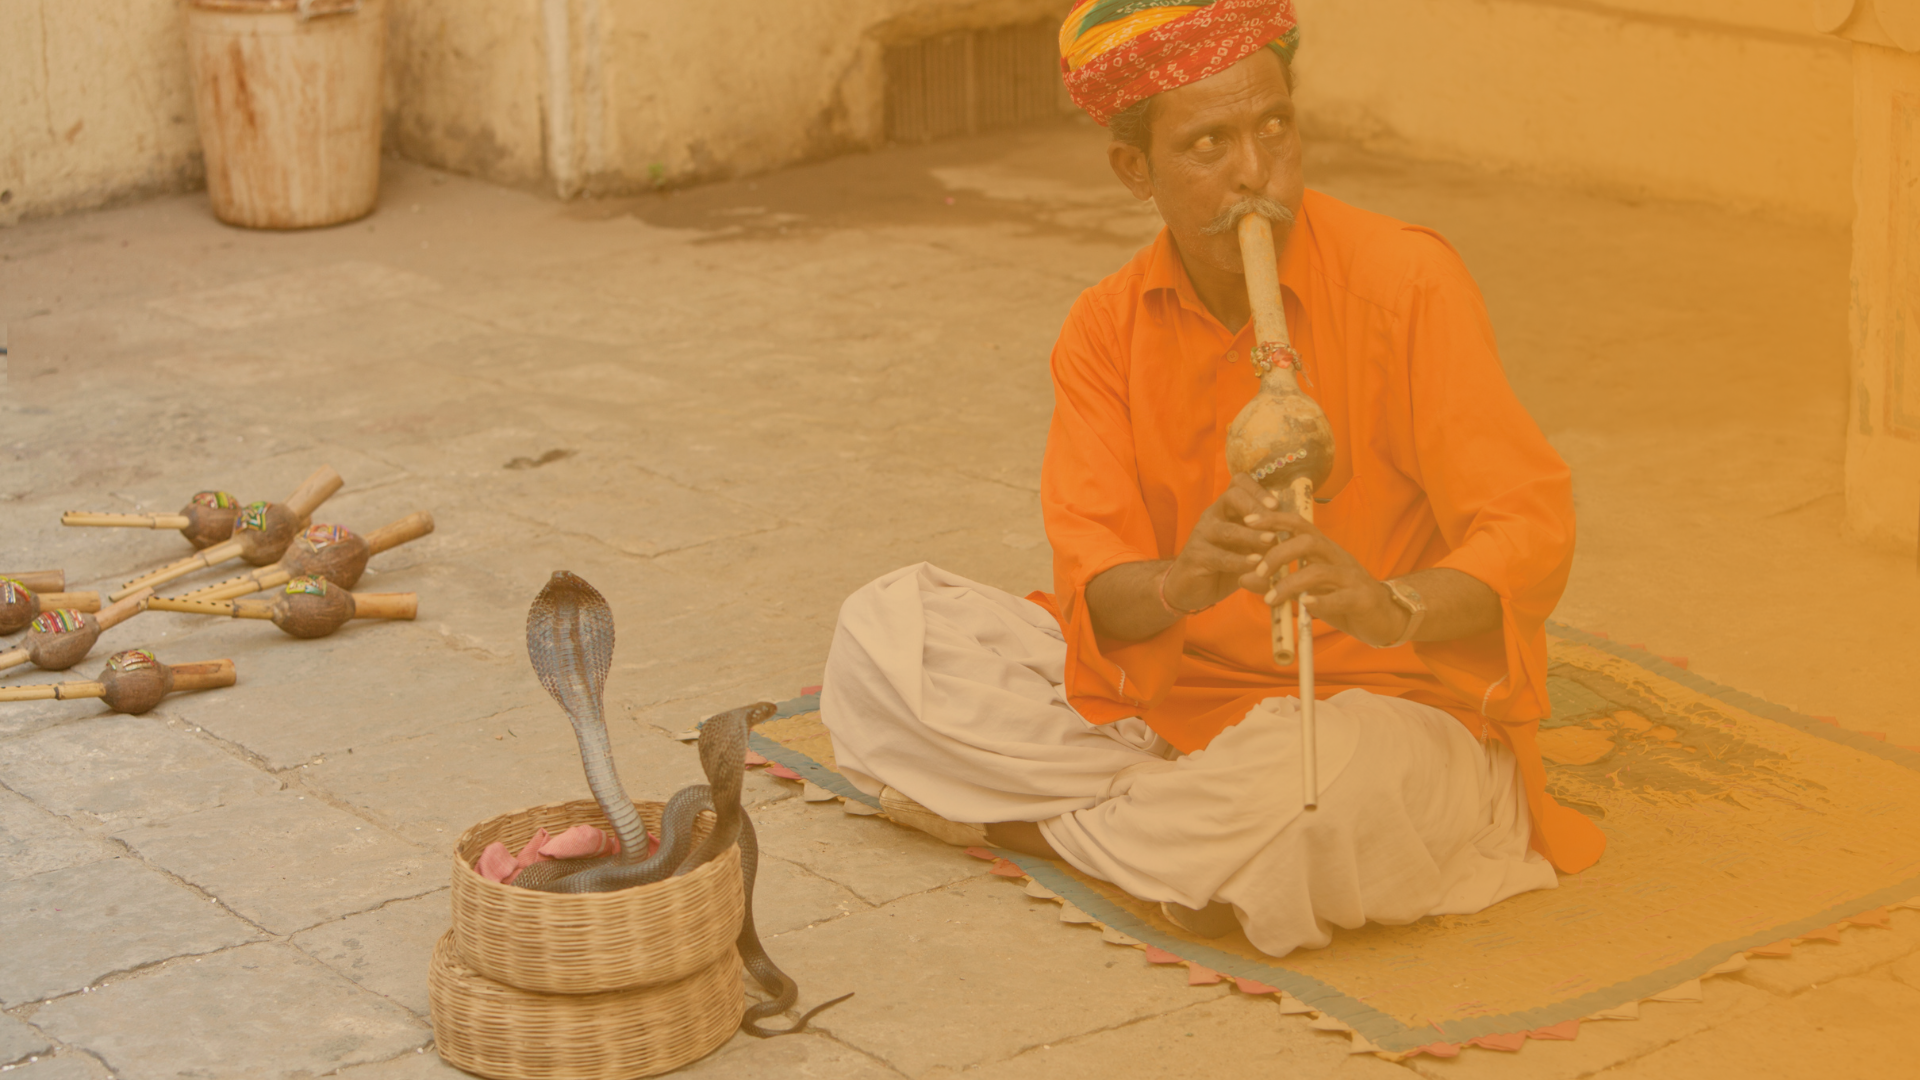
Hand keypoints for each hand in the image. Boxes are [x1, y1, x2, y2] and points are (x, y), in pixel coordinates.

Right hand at [1160, 475, 1288, 611]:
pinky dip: (1240, 560)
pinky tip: (1255, 564)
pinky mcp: (1196, 556)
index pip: (1239, 483)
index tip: (1276, 504)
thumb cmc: (1224, 565)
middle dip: (1256, 506)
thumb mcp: (1247, 548)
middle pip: (1232, 496)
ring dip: (1252, 535)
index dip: (1258, 490)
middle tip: (1274, 517)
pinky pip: (1220, 556)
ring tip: (1271, 541)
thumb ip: (1264, 538)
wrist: (1191, 587)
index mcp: (1226, 509)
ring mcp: (1202, 534)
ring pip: (1228, 529)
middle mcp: (1213, 515)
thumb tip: (1293, 534)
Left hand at [1242, 508, 1407, 645]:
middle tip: (1258, 572)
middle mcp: (1337, 557)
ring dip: (1290, 584)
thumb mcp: (1306, 590)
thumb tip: (1243, 578)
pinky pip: (1340, 597)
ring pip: (1319, 571)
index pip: (1298, 524)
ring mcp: (1351, 577)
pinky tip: (1305, 606)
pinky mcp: (1362, 599)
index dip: (1274, 519)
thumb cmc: (1341, 599)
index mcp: (1324, 550)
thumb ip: (1277, 583)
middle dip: (1277, 554)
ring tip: (1271, 600)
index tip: (1248, 522)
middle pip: (1306, 542)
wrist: (1386, 617)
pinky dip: (1321, 601)